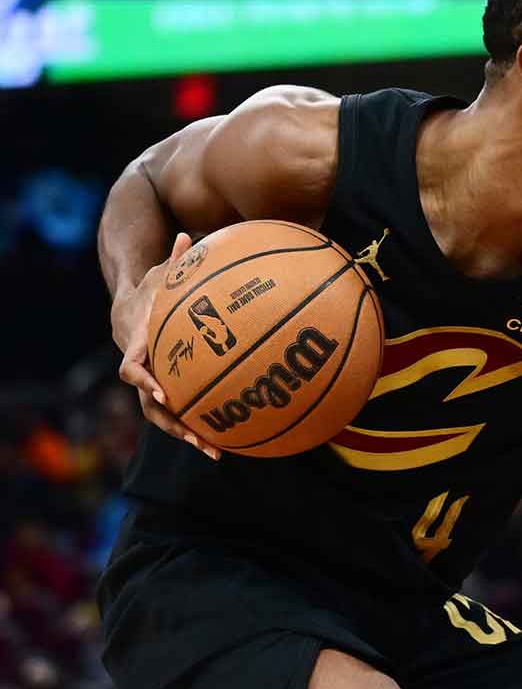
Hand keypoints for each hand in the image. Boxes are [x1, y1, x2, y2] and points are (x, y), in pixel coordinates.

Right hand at [109, 233, 219, 460]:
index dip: (145, 381)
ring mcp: (151, 386)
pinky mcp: (166, 393)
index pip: (133, 368)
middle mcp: (141, 373)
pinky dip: (198, 428)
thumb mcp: (157, 276)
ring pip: (164, 418)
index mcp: (136, 347)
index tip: (162, 392)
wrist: (126, 314)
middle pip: (150, 406)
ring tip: (217, 454)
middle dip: (173, 424)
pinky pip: (180, 415)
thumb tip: (189, 234)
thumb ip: (173, 262)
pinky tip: (228, 441)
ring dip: (188, 436)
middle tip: (197, 439)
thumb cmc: (148, 293)